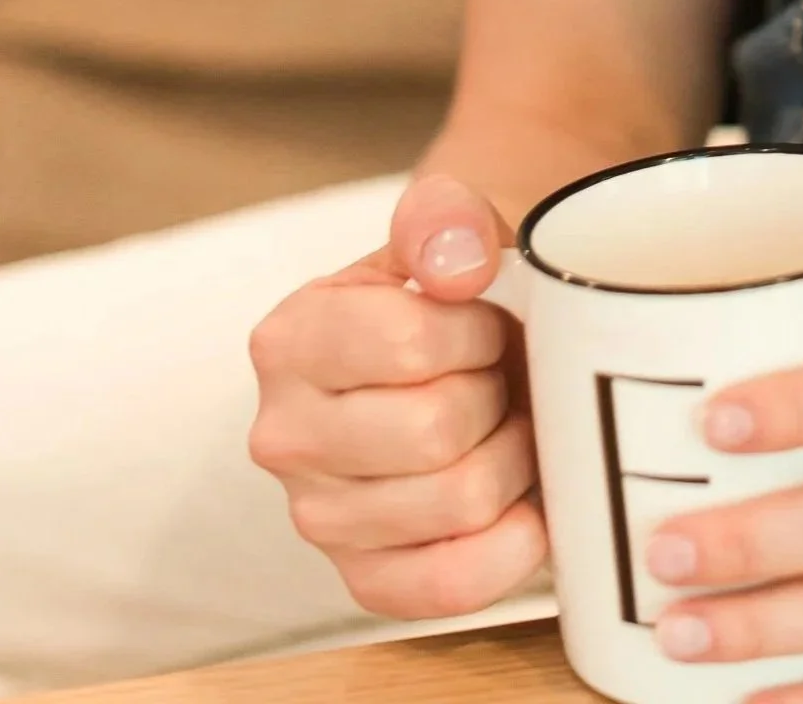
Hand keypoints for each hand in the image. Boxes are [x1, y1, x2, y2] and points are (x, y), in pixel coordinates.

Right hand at [247, 172, 547, 619]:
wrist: (462, 360)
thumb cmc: (454, 297)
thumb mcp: (445, 229)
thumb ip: (445, 218)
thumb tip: (457, 266)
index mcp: (288, 339)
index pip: (408, 343)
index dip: (475, 330)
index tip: (480, 321)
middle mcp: (284, 437)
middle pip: (436, 429)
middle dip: (496, 395)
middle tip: (494, 380)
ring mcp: (319, 520)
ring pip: (460, 502)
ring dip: (512, 459)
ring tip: (499, 428)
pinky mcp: (365, 581)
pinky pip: (453, 584)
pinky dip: (510, 544)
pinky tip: (517, 502)